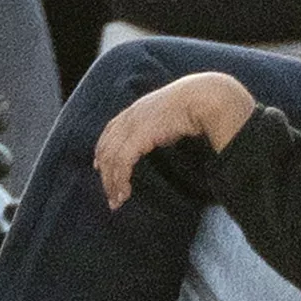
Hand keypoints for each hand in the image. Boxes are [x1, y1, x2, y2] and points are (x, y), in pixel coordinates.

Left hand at [96, 71, 256, 208]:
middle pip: (106, 148)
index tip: (99, 166)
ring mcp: (132, 126)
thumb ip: (161, 124)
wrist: (201, 99)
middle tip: (110, 194)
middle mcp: (130, 117)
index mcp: (137, 109)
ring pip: (111, 159)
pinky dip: (120, 180)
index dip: (103, 149)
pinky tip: (125, 193)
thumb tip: (166, 135)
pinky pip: (122, 164)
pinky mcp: (137, 138)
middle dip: (105, 173)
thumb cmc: (194, 104)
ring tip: (117, 201)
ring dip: (112, 183)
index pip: (110, 130)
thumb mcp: (171, 113)